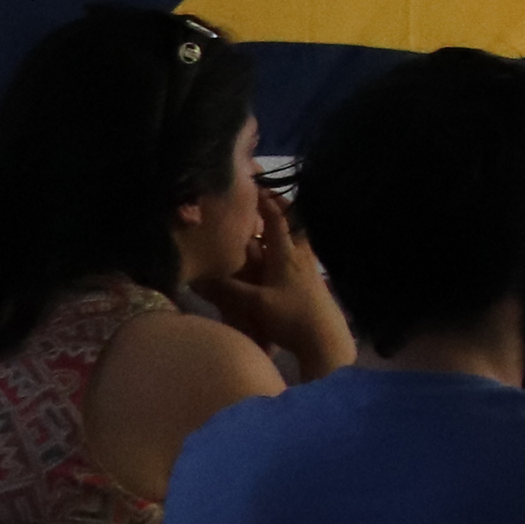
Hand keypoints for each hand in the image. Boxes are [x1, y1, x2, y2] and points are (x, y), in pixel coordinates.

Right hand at [195, 186, 355, 379]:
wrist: (325, 339)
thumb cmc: (291, 317)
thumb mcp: (255, 303)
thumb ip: (228, 288)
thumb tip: (199, 275)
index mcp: (287, 254)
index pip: (278, 219)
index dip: (267, 201)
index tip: (256, 184)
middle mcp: (301, 255)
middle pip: (294, 223)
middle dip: (281, 207)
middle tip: (267, 195)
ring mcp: (310, 267)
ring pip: (298, 237)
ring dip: (286, 225)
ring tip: (272, 219)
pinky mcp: (313, 280)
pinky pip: (300, 253)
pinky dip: (289, 244)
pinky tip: (282, 251)